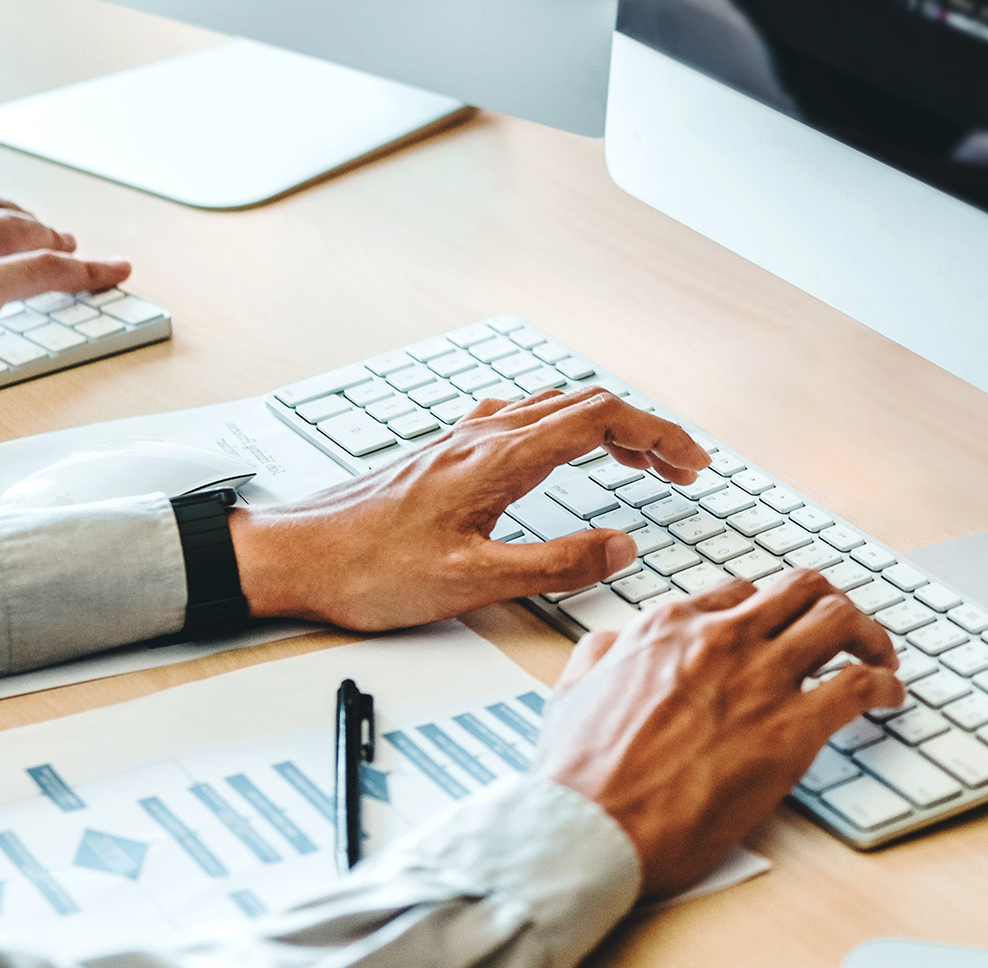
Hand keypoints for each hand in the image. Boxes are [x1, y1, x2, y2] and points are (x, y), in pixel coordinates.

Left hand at [229, 388, 709, 629]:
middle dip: (645, 431)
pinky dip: (566, 431)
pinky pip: (523, 421)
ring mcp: (463, 440)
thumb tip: (621, 548)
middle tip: (683, 470)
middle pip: (586, 404)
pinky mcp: (447, 455)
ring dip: (608, 428)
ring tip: (641, 465)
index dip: (658, 436)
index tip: (693, 465)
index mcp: (500, 457)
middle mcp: (484, 435)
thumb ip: (554, 565)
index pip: (602, 420)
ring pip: (554, 408)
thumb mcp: (473, 582)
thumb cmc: (368, 570)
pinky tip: (561, 458)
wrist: (294, 556)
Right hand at [536, 572, 903, 896]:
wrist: (591, 828)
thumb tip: (615, 643)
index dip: (770, 609)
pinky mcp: (790, 730)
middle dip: (832, 603)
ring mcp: (758, 679)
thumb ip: (602, 654)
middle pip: (801, 589)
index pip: (740, 592)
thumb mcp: (572, 692)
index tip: (783, 630)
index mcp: (670, 627)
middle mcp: (721, 638)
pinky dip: (885, 685)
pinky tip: (890, 699)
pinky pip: (860, 685)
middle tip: (846, 631)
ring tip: (879, 658)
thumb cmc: (579, 774)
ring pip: (838, 619)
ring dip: (868, 635)